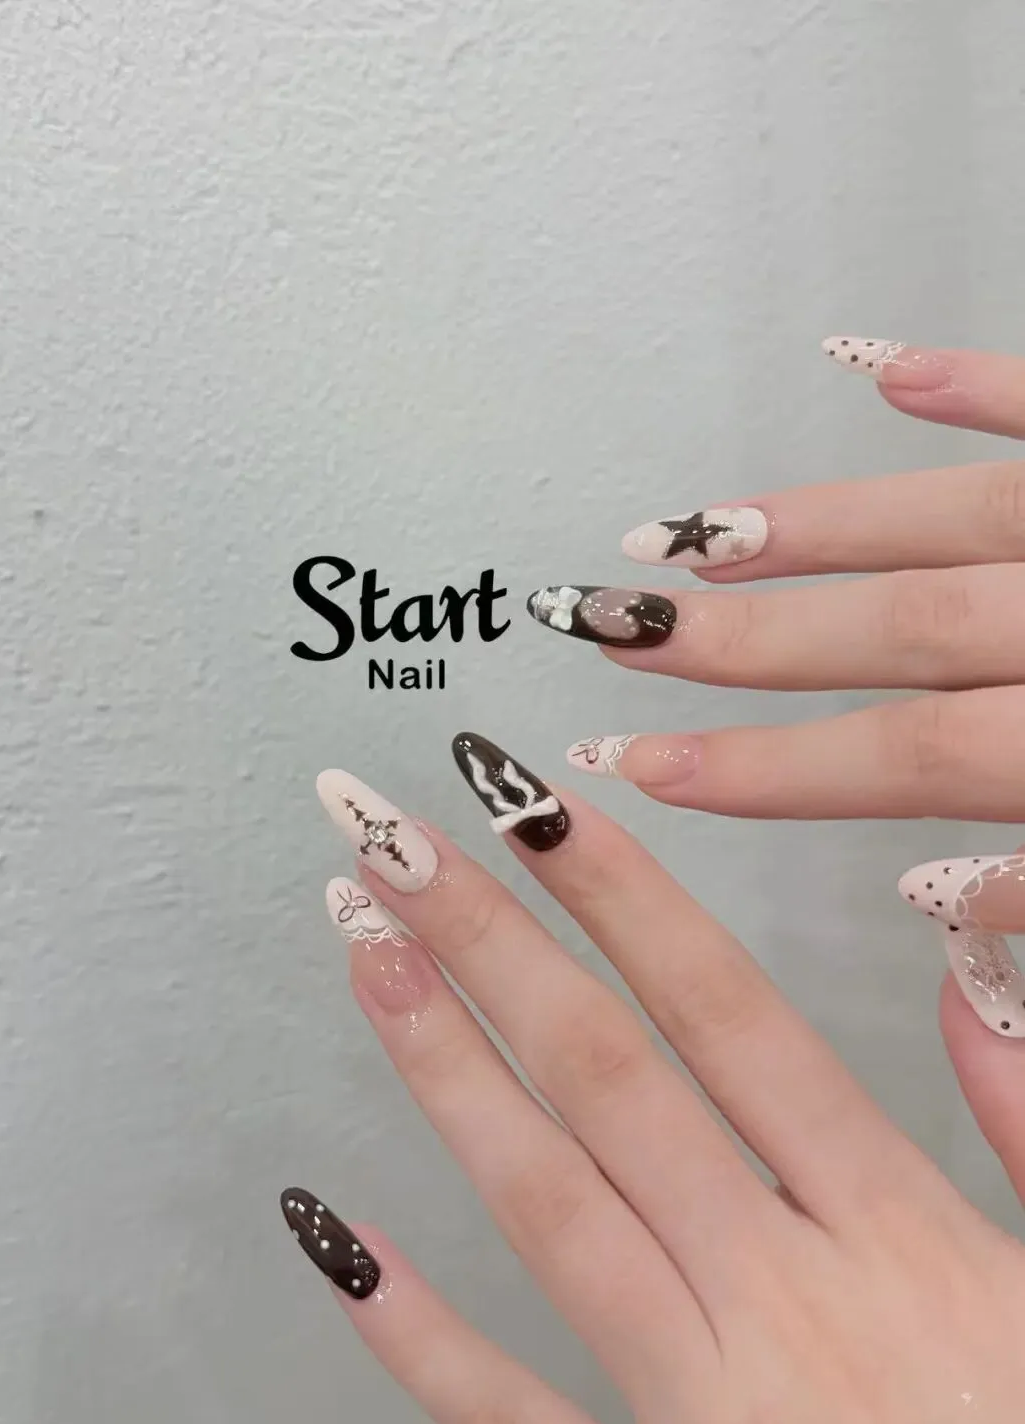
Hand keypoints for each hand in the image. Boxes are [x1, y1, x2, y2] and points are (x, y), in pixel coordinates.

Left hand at [280, 738, 1024, 1423]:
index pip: (732, 1019)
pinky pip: (511, 1420)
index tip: (536, 803)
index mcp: (896, 1239)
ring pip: (550, 1207)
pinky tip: (333, 1234)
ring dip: (447, 1070)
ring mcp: (701, 1412)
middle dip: (496, 944)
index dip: (627, 899)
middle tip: (397, 839)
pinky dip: (417, 1331)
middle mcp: (781, 1305)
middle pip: (612, 1082)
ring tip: (366, 957)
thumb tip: (968, 968)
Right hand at [525, 340, 1024, 1044]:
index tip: (638, 770)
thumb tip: (933, 901)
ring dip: (813, 524)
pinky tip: (877, 365)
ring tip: (686, 535)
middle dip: (739, 640)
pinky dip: (969, 384)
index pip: (904, 755)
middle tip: (611, 631)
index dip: (764, 767)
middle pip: (895, 630)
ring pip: (950, 518)